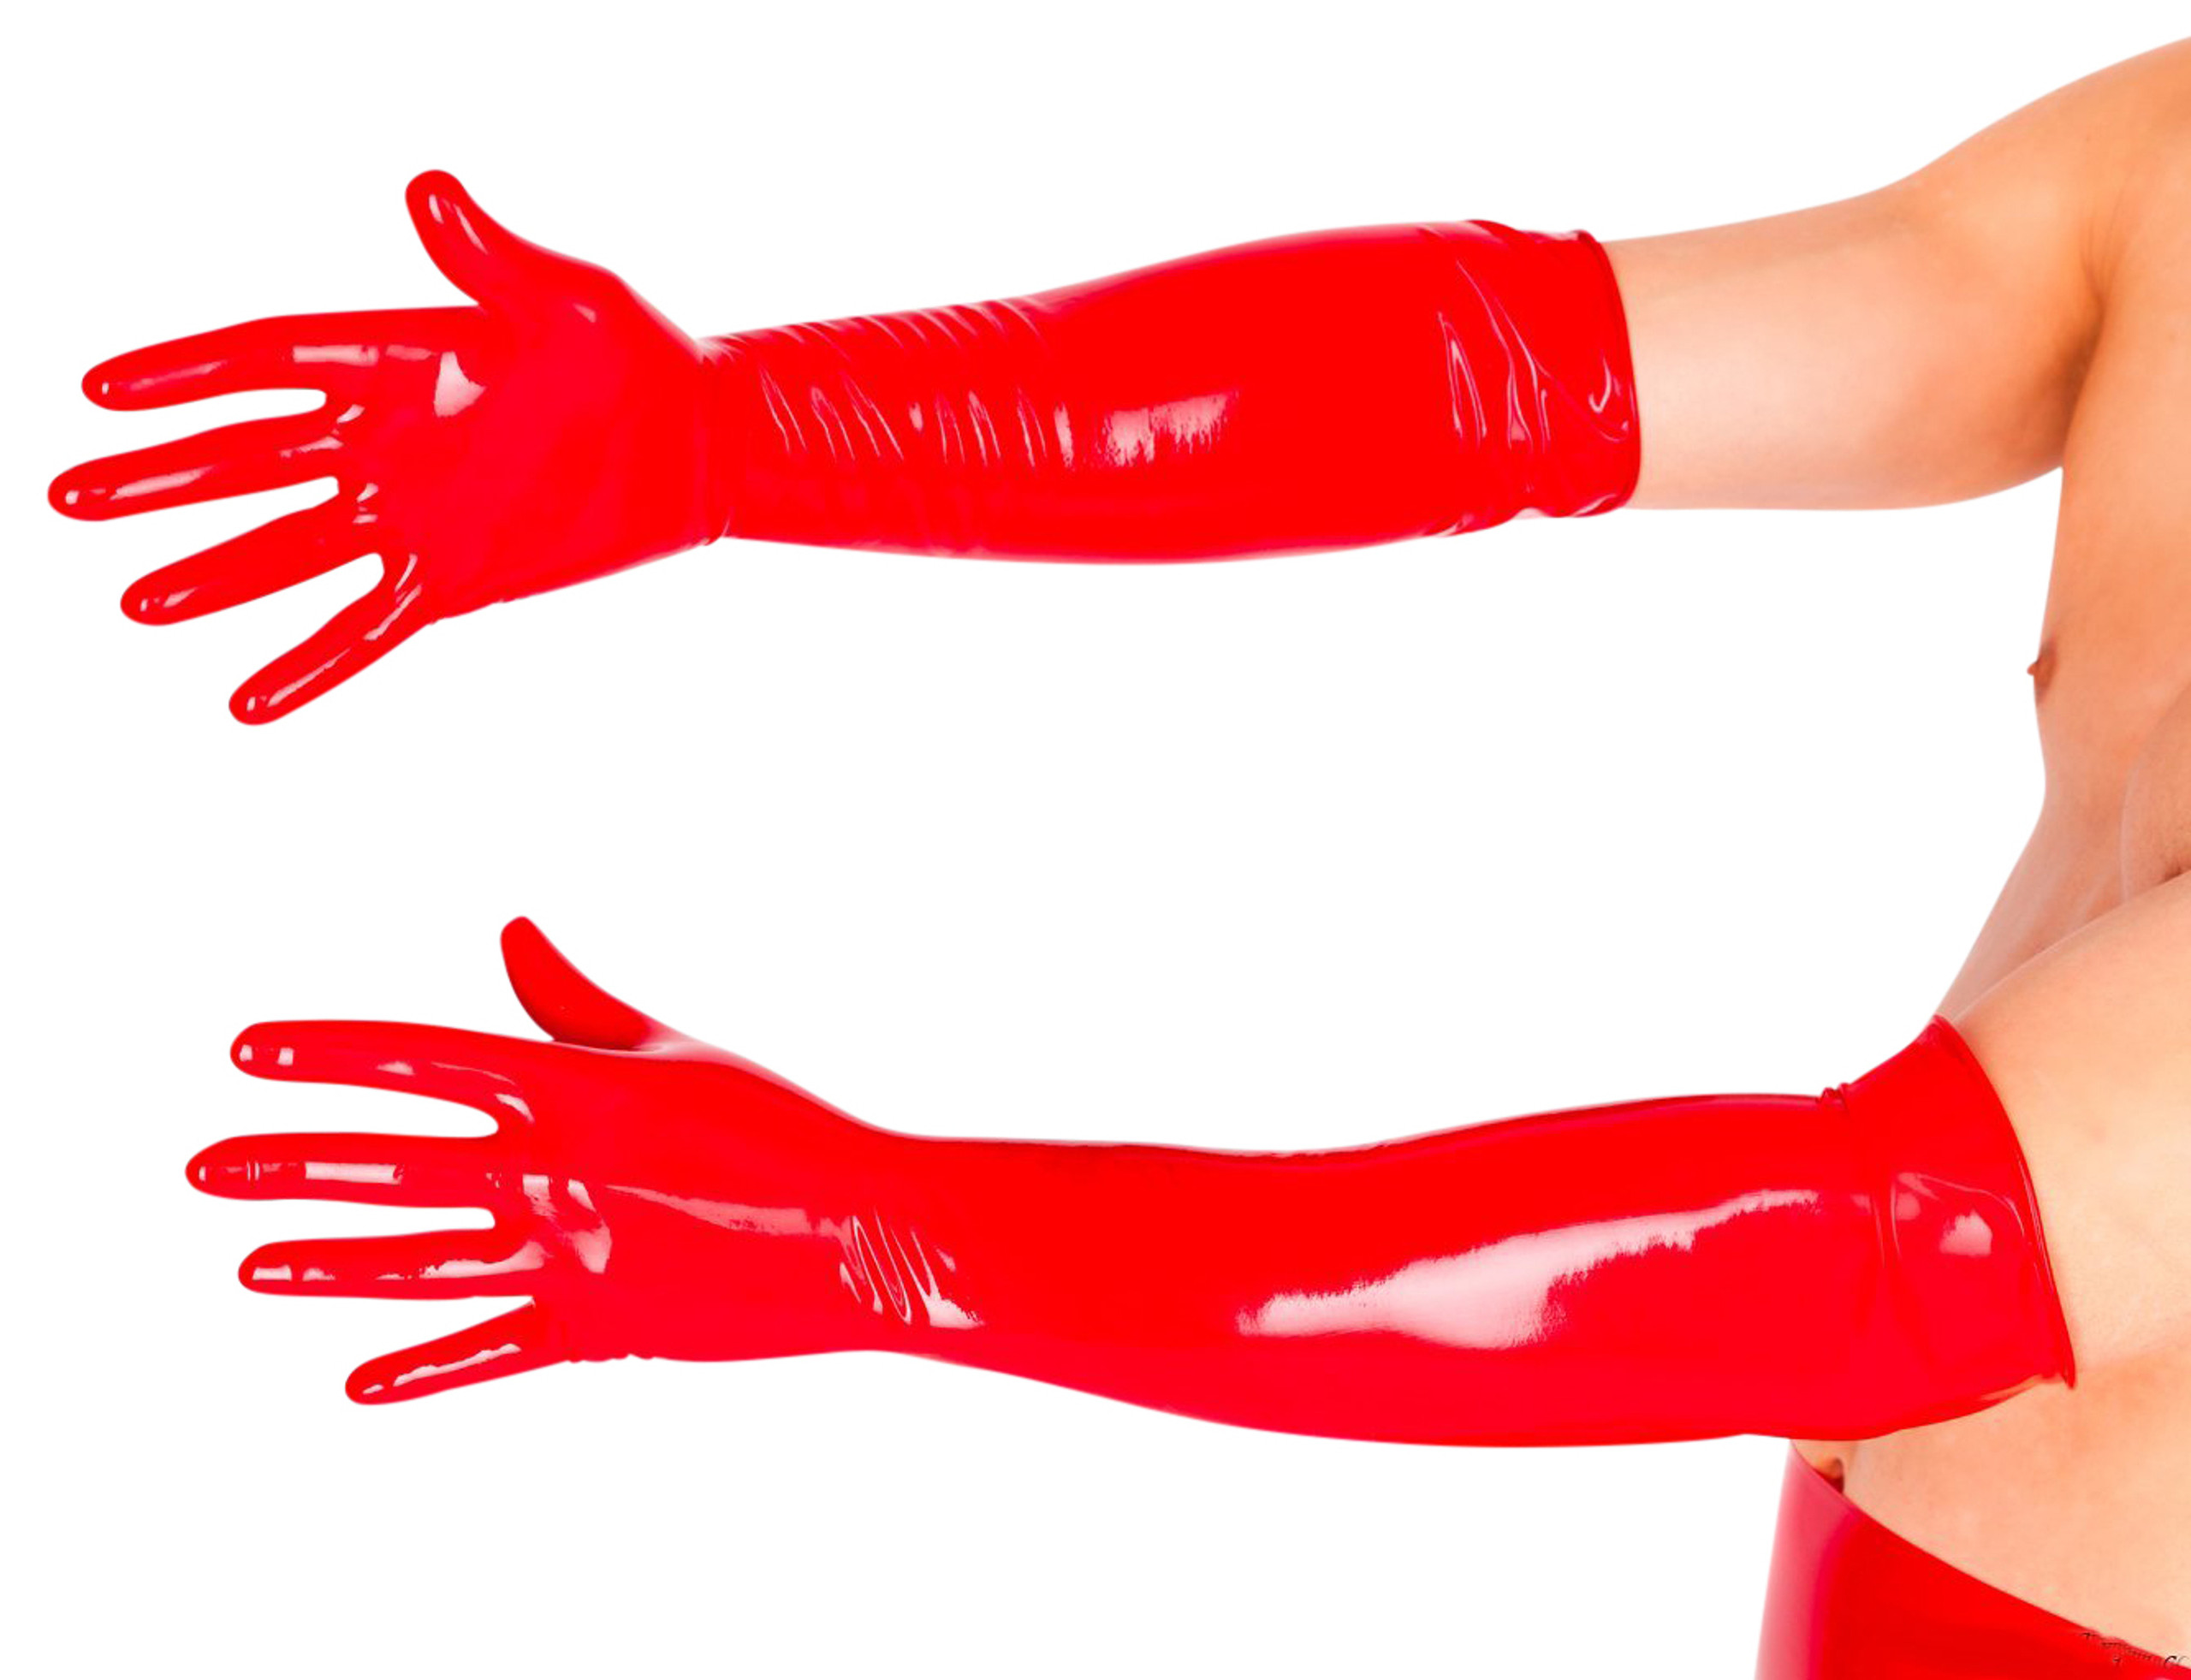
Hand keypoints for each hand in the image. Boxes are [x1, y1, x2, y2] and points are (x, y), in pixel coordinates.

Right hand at [51, 174, 720, 722]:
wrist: (704, 445)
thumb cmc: (640, 355)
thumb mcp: (568, 299)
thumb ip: (490, 261)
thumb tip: (428, 188)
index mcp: (400, 359)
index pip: (267, 361)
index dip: (185, 375)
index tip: (101, 391)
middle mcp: (391, 440)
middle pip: (252, 459)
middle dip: (164, 478)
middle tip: (71, 497)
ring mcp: (418, 513)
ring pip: (290, 549)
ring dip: (216, 575)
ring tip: (136, 603)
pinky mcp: (457, 578)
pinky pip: (367, 626)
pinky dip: (312, 663)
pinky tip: (249, 702)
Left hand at [188, 920, 913, 1402]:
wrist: (853, 1229)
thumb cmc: (775, 1129)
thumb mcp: (670, 1053)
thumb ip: (574, 1004)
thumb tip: (512, 939)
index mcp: (567, 1090)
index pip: (415, 1061)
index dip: (325, 1054)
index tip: (250, 1054)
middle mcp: (547, 1173)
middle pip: (386, 1165)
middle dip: (288, 1163)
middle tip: (210, 1167)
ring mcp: (563, 1256)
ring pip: (413, 1263)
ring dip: (325, 1263)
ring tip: (253, 1263)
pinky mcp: (592, 1326)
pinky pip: (487, 1353)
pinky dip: (421, 1371)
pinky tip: (357, 1383)